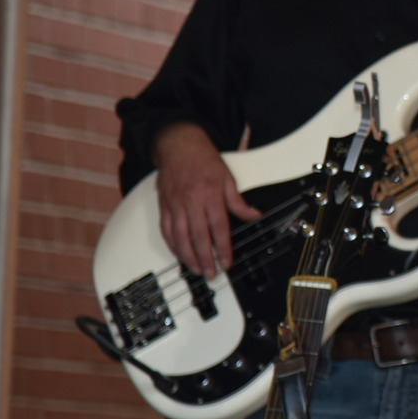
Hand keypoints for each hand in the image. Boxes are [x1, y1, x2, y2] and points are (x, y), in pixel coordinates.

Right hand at [153, 122, 259, 276]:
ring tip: (196, 269)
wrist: (178, 145)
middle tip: (211, 273)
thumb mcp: (228, 178)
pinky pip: (166, 230)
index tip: (226, 262)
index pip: (218, 227)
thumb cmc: (204, 160)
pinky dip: (173, 245)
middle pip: (198, 236)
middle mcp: (191, 202)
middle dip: (205, 258)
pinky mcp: (163, 206)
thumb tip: (254, 215)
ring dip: (187, 257)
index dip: (223, 248)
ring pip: (179, 237)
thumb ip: (238, 201)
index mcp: (210, 195)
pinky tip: (179, 255)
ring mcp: (175, 205)